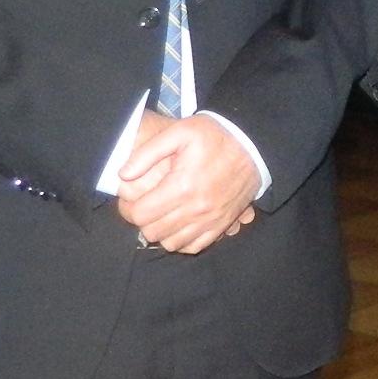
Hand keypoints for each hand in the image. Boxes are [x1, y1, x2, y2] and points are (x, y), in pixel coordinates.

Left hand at [117, 113, 260, 253]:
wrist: (253, 145)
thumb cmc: (214, 136)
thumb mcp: (179, 132)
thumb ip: (147, 153)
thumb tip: (123, 175)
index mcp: (182, 186)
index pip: (141, 214)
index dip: (128, 208)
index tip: (129, 199)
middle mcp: (196, 208)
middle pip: (153, 232)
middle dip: (142, 221)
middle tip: (144, 205)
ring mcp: (211, 220)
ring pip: (171, 243)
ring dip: (161, 232)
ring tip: (161, 215)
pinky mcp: (222, 224)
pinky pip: (195, 246)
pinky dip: (182, 241)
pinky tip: (179, 225)